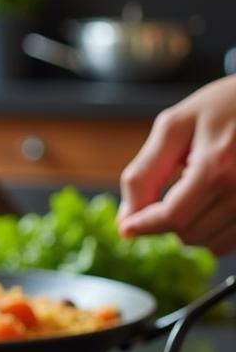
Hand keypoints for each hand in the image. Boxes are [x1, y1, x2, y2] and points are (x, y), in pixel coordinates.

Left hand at [117, 76, 235, 254]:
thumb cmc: (220, 107)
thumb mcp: (174, 128)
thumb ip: (144, 173)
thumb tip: (126, 218)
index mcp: (218, 167)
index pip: (172, 217)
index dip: (143, 226)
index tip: (127, 227)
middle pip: (189, 234)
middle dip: (166, 221)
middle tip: (171, 191)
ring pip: (211, 244)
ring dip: (191, 228)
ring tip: (196, 193)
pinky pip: (231, 242)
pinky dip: (213, 232)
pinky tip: (211, 204)